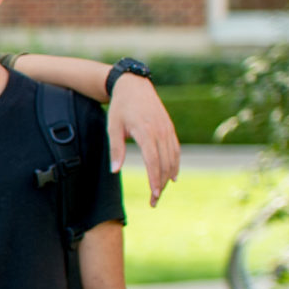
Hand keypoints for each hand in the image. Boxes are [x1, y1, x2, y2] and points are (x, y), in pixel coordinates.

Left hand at [106, 74, 178, 206]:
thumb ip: (116, 149)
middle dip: (160, 185)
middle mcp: (160, 132)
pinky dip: (175, 165)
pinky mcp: (170, 129)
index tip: (153, 195)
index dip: (154, 179)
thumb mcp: (113, 126)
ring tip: (160, 193)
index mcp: (146, 131)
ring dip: (167, 178)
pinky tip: (172, 177)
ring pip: (172, 159)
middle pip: (164, 164)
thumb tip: (115, 170)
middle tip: (154, 201)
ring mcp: (168, 130)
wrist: (134, 87)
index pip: (153, 161)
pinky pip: (175, 151)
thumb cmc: (120, 108)